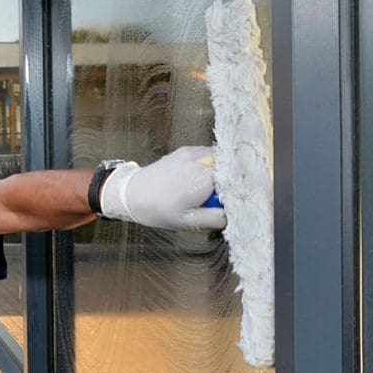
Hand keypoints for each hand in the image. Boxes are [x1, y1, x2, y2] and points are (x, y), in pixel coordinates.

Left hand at [100, 146, 226, 229]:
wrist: (132, 193)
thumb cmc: (157, 209)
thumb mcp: (188, 221)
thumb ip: (216, 218)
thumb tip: (235, 215)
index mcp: (203, 179)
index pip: (237, 178)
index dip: (240, 189)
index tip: (237, 200)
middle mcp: (200, 161)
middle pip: (231, 166)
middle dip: (231, 179)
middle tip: (221, 196)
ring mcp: (192, 152)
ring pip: (221, 158)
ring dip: (221, 171)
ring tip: (209, 188)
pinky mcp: (186, 150)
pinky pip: (207, 154)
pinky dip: (210, 164)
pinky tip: (200, 179)